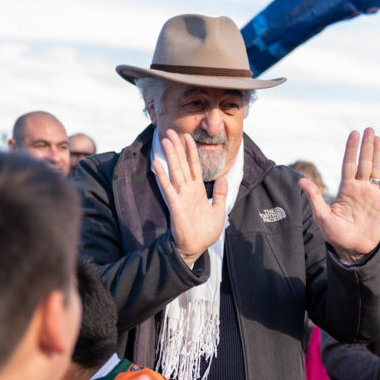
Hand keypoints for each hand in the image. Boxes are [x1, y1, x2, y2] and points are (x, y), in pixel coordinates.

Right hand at [153, 129, 227, 267]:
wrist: (196, 248)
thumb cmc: (205, 232)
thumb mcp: (218, 211)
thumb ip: (220, 194)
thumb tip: (223, 179)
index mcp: (198, 190)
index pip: (194, 166)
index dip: (191, 151)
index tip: (187, 136)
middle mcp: (188, 190)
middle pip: (182, 164)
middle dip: (177, 147)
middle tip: (171, 132)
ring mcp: (180, 196)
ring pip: (175, 171)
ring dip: (170, 156)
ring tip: (165, 140)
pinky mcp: (175, 205)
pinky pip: (168, 188)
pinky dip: (162, 176)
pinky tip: (156, 164)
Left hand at [299, 128, 379, 262]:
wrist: (352, 249)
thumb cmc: (335, 234)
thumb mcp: (322, 216)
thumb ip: (315, 197)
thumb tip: (301, 180)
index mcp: (346, 189)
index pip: (349, 164)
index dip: (351, 149)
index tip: (354, 134)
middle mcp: (360, 189)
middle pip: (364, 163)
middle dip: (366, 146)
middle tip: (368, 129)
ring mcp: (372, 195)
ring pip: (377, 170)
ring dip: (378, 154)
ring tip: (378, 138)